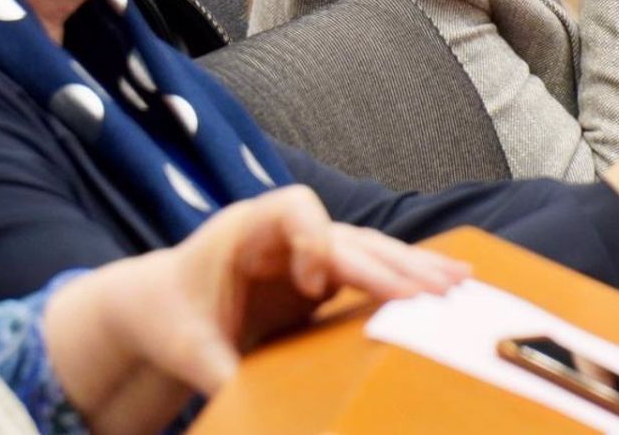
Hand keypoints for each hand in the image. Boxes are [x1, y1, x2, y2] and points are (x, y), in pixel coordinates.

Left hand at [45, 186, 468, 434]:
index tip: (315, 281)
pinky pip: (373, 269)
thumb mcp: (186, 348)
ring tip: (460, 283)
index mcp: (246, 228)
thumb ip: (218, 371)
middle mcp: (286, 231)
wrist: (158, 305)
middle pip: (348, 234)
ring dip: (414, 267)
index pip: (294, 211)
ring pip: (371, 249)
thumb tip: (248, 407)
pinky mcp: (325, 274)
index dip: (313, 239)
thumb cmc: (167, 318)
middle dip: (390, 264)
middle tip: (432, 294)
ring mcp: (310, 249)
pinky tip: (451, 282)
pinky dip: (409, 276)